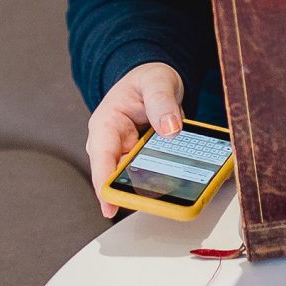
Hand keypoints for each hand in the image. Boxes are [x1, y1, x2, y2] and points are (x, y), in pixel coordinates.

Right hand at [86, 61, 185, 217]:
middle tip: (161, 200)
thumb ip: (162, 102)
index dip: (103, 185)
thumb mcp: (157, 82)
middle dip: (137, 190)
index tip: (110, 206)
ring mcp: (127, 154)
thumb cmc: (148, 79)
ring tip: (177, 191)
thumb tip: (171, 129)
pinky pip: (151, 174)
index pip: (101, 157)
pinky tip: (183, 182)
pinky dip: (165, 178)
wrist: (156, 80)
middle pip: (119, 176)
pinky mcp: (143, 159)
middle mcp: (112, 144)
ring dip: (154, 185)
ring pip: (136, 179)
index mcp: (106, 124)